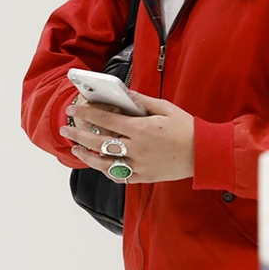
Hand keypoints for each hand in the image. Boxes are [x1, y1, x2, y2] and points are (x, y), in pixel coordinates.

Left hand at [59, 94, 194, 184]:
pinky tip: (98, 163)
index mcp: (141, 129)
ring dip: (86, 156)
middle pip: (99, 142)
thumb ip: (140, 101)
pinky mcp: (143, 177)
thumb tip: (122, 93)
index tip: (74, 109)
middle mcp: (136, 149)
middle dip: (78, 134)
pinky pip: (118, 175)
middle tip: (65, 128)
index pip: (106, 120)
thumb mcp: (164, 107)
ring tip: (75, 149)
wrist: (203, 154)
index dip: (87, 113)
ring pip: (103, 163)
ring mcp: (138, 166)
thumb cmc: (186, 127)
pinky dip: (105, 170)